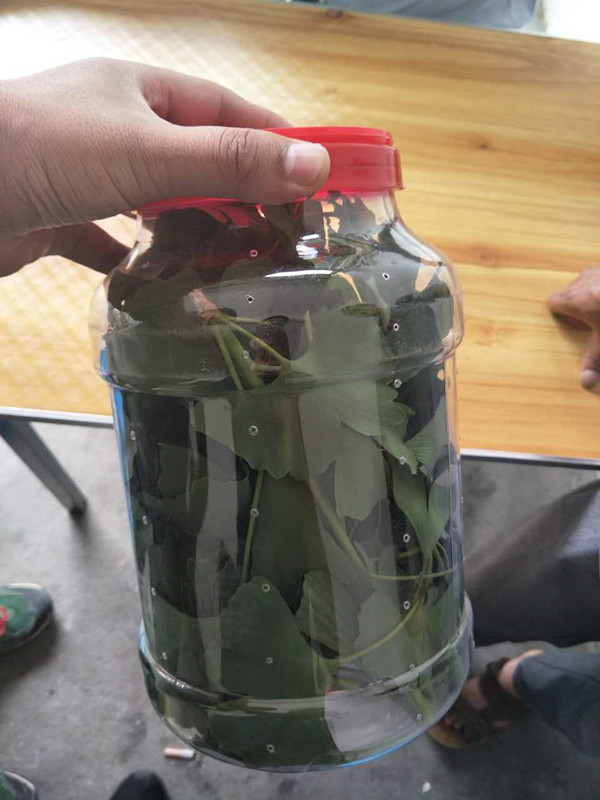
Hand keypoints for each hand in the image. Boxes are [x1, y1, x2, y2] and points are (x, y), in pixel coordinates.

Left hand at [0, 58, 328, 275]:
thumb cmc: (44, 150)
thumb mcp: (150, 153)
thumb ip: (229, 162)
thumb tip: (313, 167)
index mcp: (145, 93)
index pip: (231, 112)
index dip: (278, 142)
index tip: (318, 178)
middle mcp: (120, 127)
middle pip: (199, 160)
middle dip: (241, 195)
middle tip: (280, 235)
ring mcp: (90, 171)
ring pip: (159, 202)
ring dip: (194, 230)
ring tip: (233, 262)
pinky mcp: (64, 215)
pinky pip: (115, 239)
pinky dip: (140, 261)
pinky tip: (162, 283)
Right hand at [548, 265, 599, 390]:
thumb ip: (594, 359)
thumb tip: (585, 382)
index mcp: (572, 300)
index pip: (553, 302)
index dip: (563, 314)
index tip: (578, 323)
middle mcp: (580, 281)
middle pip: (570, 293)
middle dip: (580, 305)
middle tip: (597, 318)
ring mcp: (597, 269)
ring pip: (588, 282)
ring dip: (594, 292)